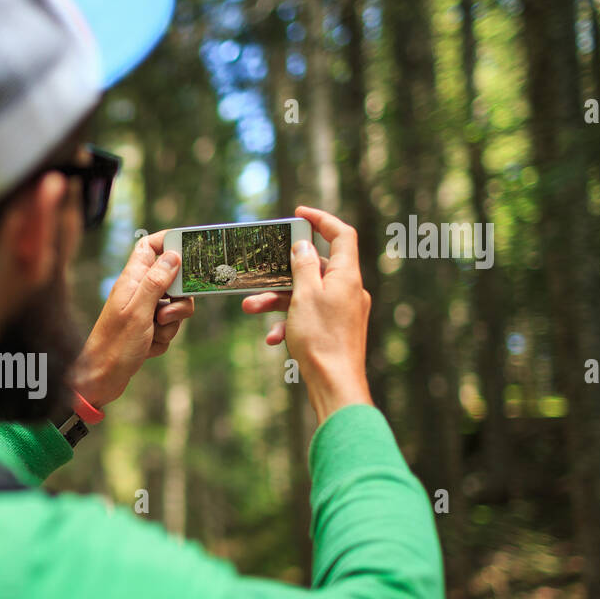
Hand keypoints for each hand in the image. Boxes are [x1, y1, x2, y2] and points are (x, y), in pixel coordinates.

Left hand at [71, 230, 194, 408]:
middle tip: (165, 314)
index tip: (188, 250)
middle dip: (178, 299)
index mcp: (131, 280)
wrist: (102, 379)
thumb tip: (173, 255)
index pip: (150, 246)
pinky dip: (163, 339)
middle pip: (172, 280)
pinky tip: (148, 348)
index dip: (168, 242)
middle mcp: (137, 291)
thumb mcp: (139, 312)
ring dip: (170, 324)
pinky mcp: (147, 329)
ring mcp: (143, 311)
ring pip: (174, 307)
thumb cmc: (115, 346)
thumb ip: (156, 282)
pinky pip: (168, 327)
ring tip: (153, 334)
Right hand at [241, 206, 372, 424]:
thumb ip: (304, 265)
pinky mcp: (334, 330)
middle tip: (258, 274)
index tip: (298, 214)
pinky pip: (308, 317)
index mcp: (347, 276)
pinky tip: (273, 339)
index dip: (322, 219)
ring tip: (250, 309)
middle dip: (281, 273)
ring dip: (277, 301)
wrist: (335, 384)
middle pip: (315, 268)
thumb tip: (304, 245)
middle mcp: (348, 290)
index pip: (341, 235)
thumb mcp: (305, 295)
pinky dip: (289, 323)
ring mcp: (342, 311)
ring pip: (306, 295)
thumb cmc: (321, 339)